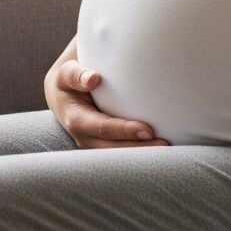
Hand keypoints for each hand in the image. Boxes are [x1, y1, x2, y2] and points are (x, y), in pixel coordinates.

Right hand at [44, 58, 170, 149]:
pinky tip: (161, 148)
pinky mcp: (106, 147)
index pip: (101, 128)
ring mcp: (95, 146)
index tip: (147, 130)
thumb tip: (93, 79)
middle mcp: (84, 138)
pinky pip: (123, 154)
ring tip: (167, 147)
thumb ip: (75, 73)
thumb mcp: (67, 73)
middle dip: (138, 148)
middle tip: (165, 143)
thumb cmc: (69, 79)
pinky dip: (141, 153)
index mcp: (75, 119)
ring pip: (119, 157)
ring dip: (142, 154)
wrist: (63, 95)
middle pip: (113, 149)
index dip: (123, 131)